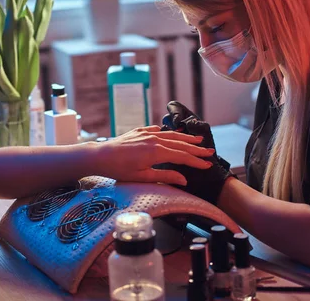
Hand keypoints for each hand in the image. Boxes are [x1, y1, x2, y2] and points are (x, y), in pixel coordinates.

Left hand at [95, 126, 213, 185]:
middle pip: (180, 144)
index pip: (182, 156)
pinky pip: (158, 130)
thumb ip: (165, 176)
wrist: (100, 156)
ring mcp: (146, 134)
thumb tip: (184, 179)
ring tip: (198, 140)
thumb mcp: (142, 177)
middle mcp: (154, 140)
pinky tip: (173, 134)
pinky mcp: (139, 131)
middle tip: (210, 152)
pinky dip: (168, 132)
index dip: (196, 161)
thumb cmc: (119, 170)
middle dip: (196, 148)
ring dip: (186, 138)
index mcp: (156, 152)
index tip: (207, 164)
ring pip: (171, 135)